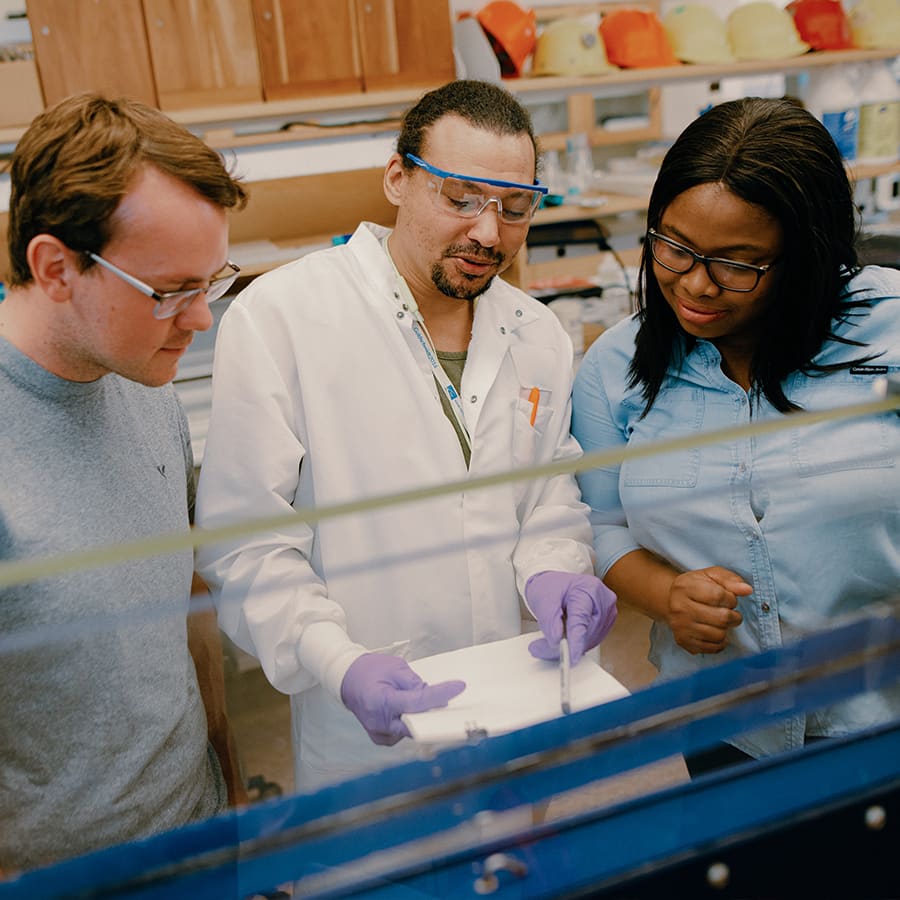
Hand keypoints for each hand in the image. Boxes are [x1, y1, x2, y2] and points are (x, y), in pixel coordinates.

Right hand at [340, 653, 465, 745]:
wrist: (348, 680)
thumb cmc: (369, 671)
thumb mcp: (395, 667)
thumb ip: (415, 683)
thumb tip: (435, 696)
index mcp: (381, 702)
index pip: (417, 703)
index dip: (440, 695)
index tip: (458, 687)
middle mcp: (380, 724)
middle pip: (417, 724)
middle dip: (435, 714)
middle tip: (452, 703)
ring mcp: (380, 734)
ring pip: (413, 730)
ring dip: (425, 718)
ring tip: (431, 702)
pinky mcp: (383, 738)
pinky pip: (405, 733)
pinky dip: (414, 722)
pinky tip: (416, 711)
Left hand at [526, 571, 616, 665]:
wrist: (555, 585)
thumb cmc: (550, 587)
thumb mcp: (543, 599)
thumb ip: (549, 620)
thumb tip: (556, 641)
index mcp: (589, 589)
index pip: (582, 619)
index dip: (575, 641)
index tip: (569, 657)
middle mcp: (603, 600)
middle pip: (587, 633)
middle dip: (566, 645)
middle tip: (539, 648)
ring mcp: (606, 613)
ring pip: (589, 641)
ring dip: (569, 646)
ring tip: (548, 639)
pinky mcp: (604, 624)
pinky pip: (590, 641)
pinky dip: (574, 644)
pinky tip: (562, 638)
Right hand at [666, 566, 749, 654]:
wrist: (673, 601)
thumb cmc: (697, 586)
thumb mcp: (712, 575)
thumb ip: (731, 580)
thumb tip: (747, 590)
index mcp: (685, 587)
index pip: (718, 596)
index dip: (731, 598)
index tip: (730, 598)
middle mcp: (679, 607)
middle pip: (721, 618)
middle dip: (734, 616)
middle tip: (731, 612)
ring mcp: (680, 626)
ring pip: (719, 635)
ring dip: (726, 629)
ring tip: (722, 621)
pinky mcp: (683, 641)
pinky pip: (713, 648)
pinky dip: (721, 642)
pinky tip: (716, 631)